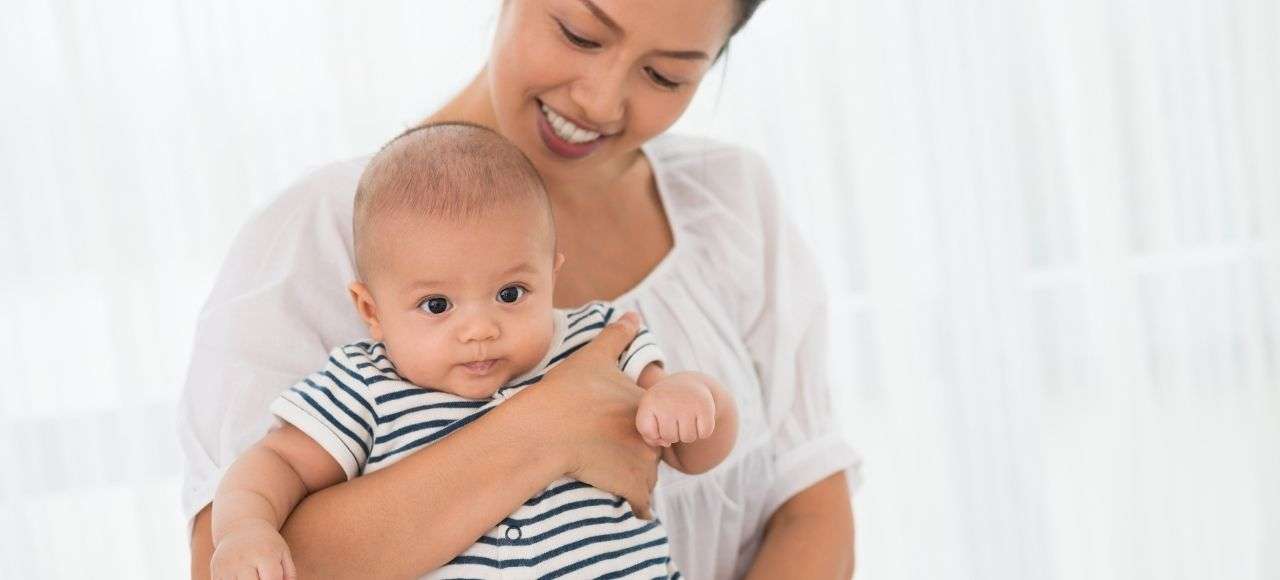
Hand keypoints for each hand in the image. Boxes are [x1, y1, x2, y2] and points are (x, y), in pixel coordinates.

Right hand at [210, 519, 296, 579]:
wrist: (240, 528)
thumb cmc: (268, 545)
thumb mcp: (283, 554)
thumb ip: (289, 574)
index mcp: (265, 554)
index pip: (272, 578)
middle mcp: (244, 560)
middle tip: (263, 578)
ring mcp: (227, 567)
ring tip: (252, 577)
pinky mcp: (215, 572)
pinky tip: (241, 579)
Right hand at [520, 311, 661, 518]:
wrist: (541, 432)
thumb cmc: (563, 394)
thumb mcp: (593, 357)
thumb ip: (618, 336)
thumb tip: (634, 314)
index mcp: (647, 404)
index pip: (655, 420)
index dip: (636, 425)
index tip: (611, 429)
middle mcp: (654, 432)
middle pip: (652, 448)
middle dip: (635, 453)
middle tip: (604, 451)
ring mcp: (646, 463)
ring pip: (648, 476)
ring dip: (635, 479)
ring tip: (606, 475)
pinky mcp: (635, 488)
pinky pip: (642, 504)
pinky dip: (634, 506)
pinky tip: (619, 503)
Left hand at [635, 371, 716, 446]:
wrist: (689, 384)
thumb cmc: (665, 404)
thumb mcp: (650, 414)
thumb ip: (649, 435)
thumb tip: (666, 444)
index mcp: (649, 401)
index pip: (651, 434)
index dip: (656, 431)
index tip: (659, 417)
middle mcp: (667, 402)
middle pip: (670, 438)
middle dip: (674, 433)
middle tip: (676, 416)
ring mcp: (687, 404)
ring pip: (688, 438)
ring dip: (689, 433)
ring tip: (687, 417)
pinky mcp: (705, 407)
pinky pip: (704, 433)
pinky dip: (703, 430)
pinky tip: (699, 418)